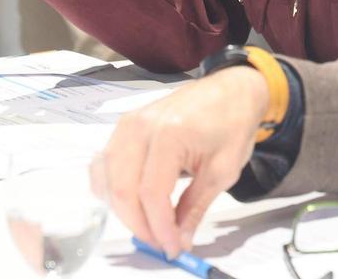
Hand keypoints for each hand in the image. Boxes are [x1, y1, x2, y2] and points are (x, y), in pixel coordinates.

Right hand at [100, 66, 269, 257]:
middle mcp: (140, 127)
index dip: (159, 228)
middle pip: (123, 190)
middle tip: (163, 242)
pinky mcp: (124, 125)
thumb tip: (179, 240)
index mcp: (169, 134)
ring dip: (125, 211)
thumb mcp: (223, 170)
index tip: (173, 247)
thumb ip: (196, 207)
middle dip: (140, 225)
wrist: (232, 89)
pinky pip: (105, 165)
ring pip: (108, 181)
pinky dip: (112, 190)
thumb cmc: (233, 123)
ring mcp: (128, 124)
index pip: (151, 194)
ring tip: (152, 224)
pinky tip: (132, 202)